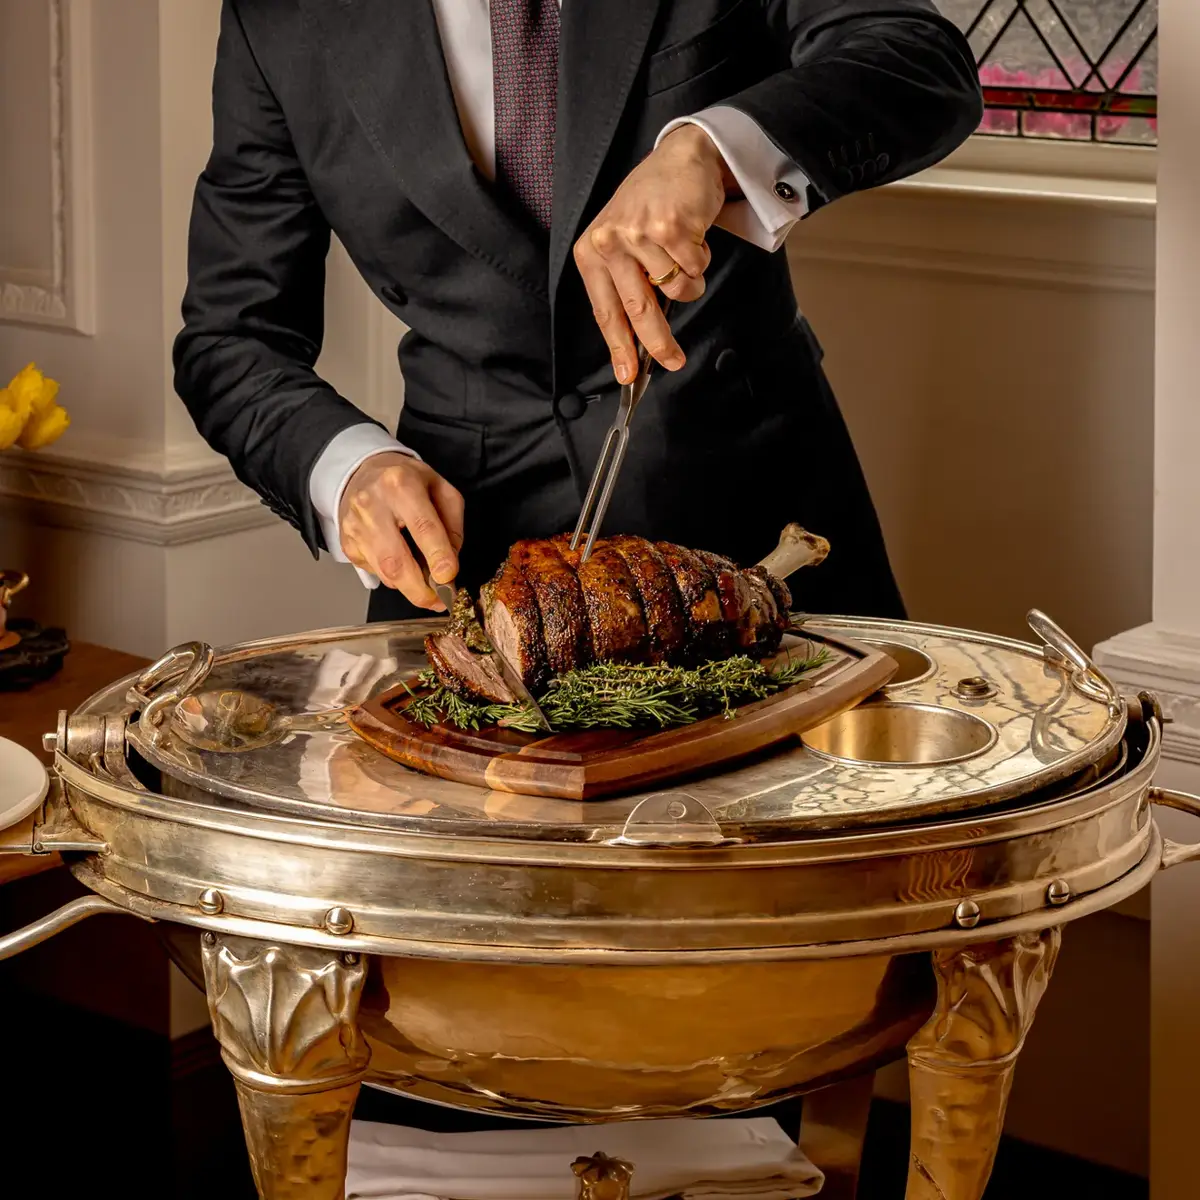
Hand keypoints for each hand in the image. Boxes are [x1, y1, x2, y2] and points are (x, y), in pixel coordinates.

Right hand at [338, 453, 464, 609]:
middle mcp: (372, 505)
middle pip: (396, 560)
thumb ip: (452, 524)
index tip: (449, 577)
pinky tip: (402, 566)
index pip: (422, 526)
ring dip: (410, 588)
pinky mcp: (347, 544)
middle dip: (420, 589)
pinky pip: (375, 572)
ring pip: (384, 572)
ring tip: (427, 586)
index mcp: (401, 485)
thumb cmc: (406, 481)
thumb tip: (451, 561)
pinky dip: (393, 577)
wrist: (363, 472)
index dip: (437, 556)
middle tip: (439, 601)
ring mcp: (355, 526)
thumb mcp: (439, 489)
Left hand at [574, 124, 735, 382]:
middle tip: (674, 361)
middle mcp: (610, 243)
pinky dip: (703, 260)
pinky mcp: (671, 227)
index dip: (619, 348)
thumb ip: (625, 285)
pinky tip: (693, 237)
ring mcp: (640, 234)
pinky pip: (696, 268)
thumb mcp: (622, 243)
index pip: (605, 311)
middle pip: (639, 310)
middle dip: (659, 342)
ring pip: (677, 289)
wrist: (679, 159)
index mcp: (591, 252)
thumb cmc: (650, 206)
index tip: (628, 376)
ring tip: (683, 254)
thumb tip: (638, 339)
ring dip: (690, 281)